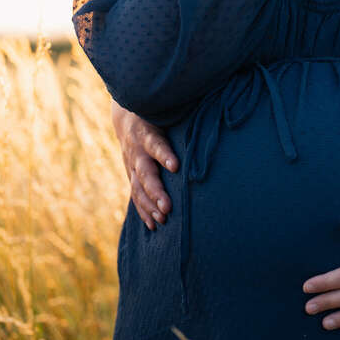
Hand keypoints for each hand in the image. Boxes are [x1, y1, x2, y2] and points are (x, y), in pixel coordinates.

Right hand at [111, 99, 178, 230]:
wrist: (127, 120)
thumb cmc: (157, 116)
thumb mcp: (165, 114)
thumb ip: (185, 118)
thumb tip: (211, 116)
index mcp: (147, 134)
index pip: (156, 144)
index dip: (164, 155)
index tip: (175, 166)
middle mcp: (137, 152)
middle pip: (145, 174)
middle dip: (156, 192)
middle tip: (167, 208)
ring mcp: (132, 166)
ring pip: (138, 188)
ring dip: (150, 206)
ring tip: (162, 220)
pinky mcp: (132, 177)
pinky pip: (136, 196)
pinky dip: (143, 212)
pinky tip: (153, 225)